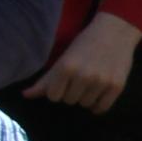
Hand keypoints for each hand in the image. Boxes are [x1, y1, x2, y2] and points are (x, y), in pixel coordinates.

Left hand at [26, 12, 141, 112]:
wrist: (115, 32)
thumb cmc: (86, 43)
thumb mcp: (64, 58)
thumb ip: (46, 79)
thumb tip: (25, 95)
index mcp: (66, 67)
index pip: (53, 96)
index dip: (58, 89)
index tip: (65, 80)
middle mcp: (83, 76)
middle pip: (69, 101)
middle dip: (72, 92)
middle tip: (80, 78)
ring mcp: (101, 82)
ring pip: (85, 105)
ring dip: (86, 97)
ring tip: (92, 81)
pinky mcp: (116, 86)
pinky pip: (102, 108)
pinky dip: (98, 104)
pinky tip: (99, 92)